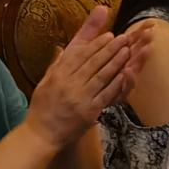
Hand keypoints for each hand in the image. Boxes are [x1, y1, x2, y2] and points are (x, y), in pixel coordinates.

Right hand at [26, 5, 146, 149]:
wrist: (41, 134)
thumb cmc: (42, 108)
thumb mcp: (44, 83)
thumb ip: (56, 66)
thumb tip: (63, 49)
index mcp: (58, 75)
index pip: (79, 54)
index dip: (95, 43)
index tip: (108, 34)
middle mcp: (68, 83)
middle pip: (92, 62)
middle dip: (109, 48)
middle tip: (122, 38)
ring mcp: (80, 97)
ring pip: (101, 75)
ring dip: (116, 61)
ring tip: (127, 50)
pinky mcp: (89, 111)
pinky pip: (105, 94)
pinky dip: (116, 83)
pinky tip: (125, 73)